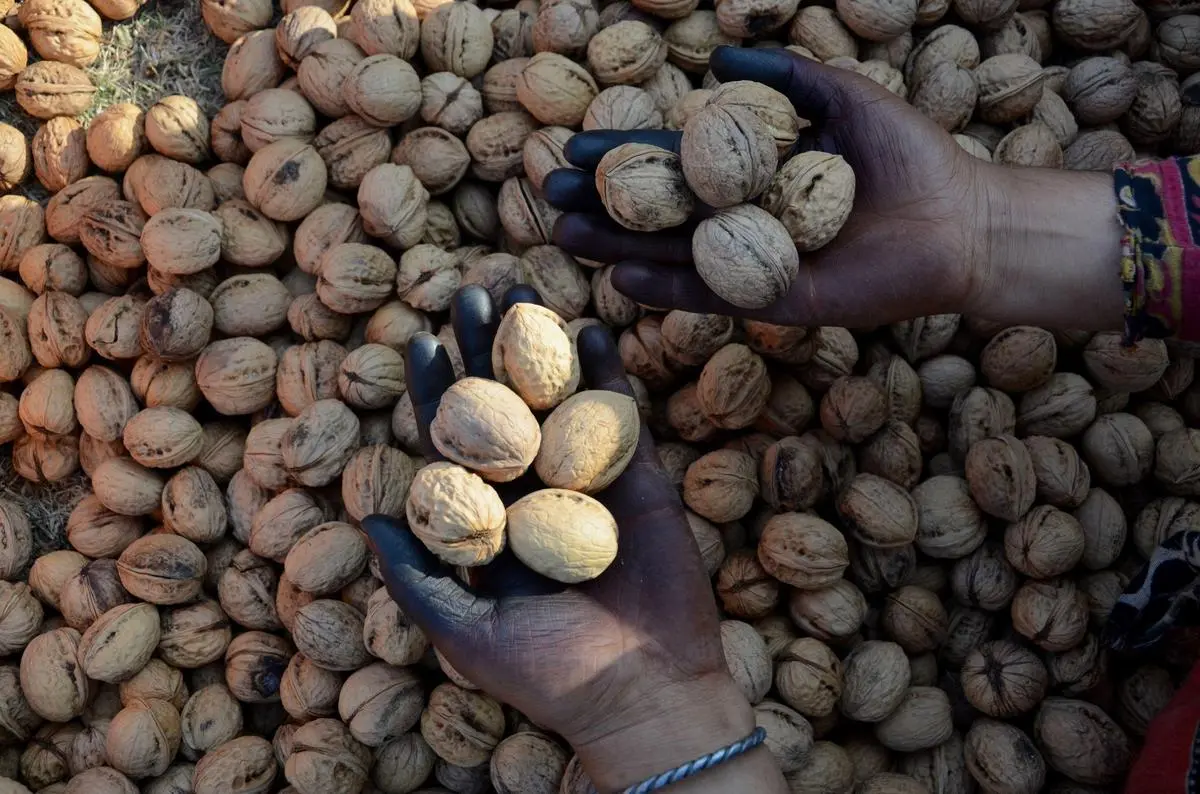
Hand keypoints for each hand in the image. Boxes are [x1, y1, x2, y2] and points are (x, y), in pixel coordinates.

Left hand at [362, 285, 783, 791]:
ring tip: (523, 289)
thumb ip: (416, 573)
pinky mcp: (638, 484)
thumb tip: (363, 512)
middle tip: (470, 293)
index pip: (453, 446)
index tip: (416, 341)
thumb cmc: (546, 674)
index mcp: (488, 525)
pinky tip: (588, 329)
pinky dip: (606, 375)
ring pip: (557, 402)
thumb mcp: (462, 632)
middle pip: (503, 409)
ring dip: (541, 346)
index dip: (433, 393)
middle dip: (484, 352)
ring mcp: (586, 485)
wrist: (642, 692)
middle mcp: (532, 496)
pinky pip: (618, 420)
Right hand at [546, 46, 1125, 330]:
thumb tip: (721, 50)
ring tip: (565, 236)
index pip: (678, 163)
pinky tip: (624, 279)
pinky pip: (714, 296)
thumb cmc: (910, 157)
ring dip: (619, 248)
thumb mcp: (844, 98)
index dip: (626, 157)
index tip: (576, 150)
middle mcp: (748, 220)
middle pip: (663, 212)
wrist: (960, 221)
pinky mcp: (777, 301)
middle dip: (607, 205)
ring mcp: (757, 264)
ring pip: (675, 255)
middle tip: (551, 198)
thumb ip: (787, 77)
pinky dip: (669, 289)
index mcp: (757, 173)